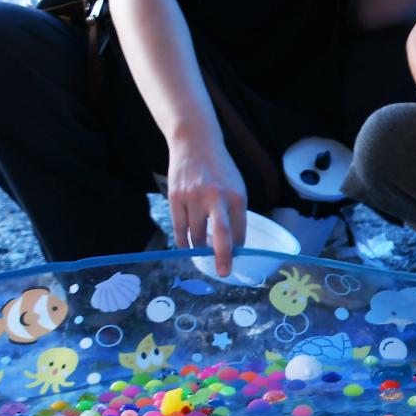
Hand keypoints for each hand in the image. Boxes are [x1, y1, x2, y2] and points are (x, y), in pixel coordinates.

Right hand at [166, 137, 246, 277]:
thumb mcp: (237, 187)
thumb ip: (235, 213)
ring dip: (199, 246)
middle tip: (224, 272)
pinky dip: (183, 241)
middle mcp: (216, 197)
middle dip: (223, 257)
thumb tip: (234, 244)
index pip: (239, 231)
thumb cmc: (220, 169)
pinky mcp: (175, 197)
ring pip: (196, 234)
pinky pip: (179, 228)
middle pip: (221, 234)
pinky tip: (187, 246)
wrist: (195, 142)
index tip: (235, 257)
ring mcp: (193, 197)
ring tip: (202, 248)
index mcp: (237, 196)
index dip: (237, 247)